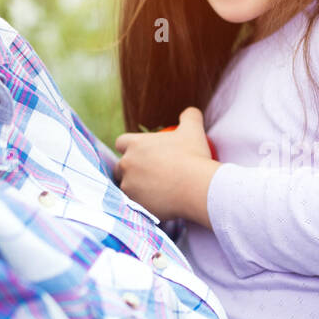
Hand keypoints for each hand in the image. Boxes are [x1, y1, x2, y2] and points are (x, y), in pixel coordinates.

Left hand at [114, 107, 219, 224]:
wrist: (197, 188)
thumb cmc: (194, 157)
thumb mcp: (194, 130)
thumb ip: (189, 116)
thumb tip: (190, 112)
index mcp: (135, 144)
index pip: (121, 142)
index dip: (129, 147)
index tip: (141, 153)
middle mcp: (126, 164)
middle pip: (120, 167)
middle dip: (129, 170)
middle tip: (147, 174)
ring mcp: (128, 186)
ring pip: (126, 187)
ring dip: (136, 188)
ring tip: (152, 192)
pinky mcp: (135, 205)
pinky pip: (135, 205)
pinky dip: (144, 204)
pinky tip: (156, 206)